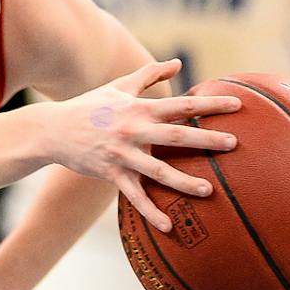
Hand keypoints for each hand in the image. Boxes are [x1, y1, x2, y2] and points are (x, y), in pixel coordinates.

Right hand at [43, 59, 237, 231]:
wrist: (53, 129)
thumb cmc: (89, 105)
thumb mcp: (119, 86)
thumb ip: (150, 75)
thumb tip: (176, 62)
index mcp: (139, 108)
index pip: (181, 104)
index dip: (209, 103)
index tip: (236, 104)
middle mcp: (133, 130)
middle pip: (175, 135)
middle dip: (205, 139)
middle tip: (233, 144)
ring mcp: (122, 154)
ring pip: (158, 170)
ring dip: (184, 181)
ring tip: (209, 190)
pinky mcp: (110, 174)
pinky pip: (134, 196)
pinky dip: (150, 212)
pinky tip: (168, 227)